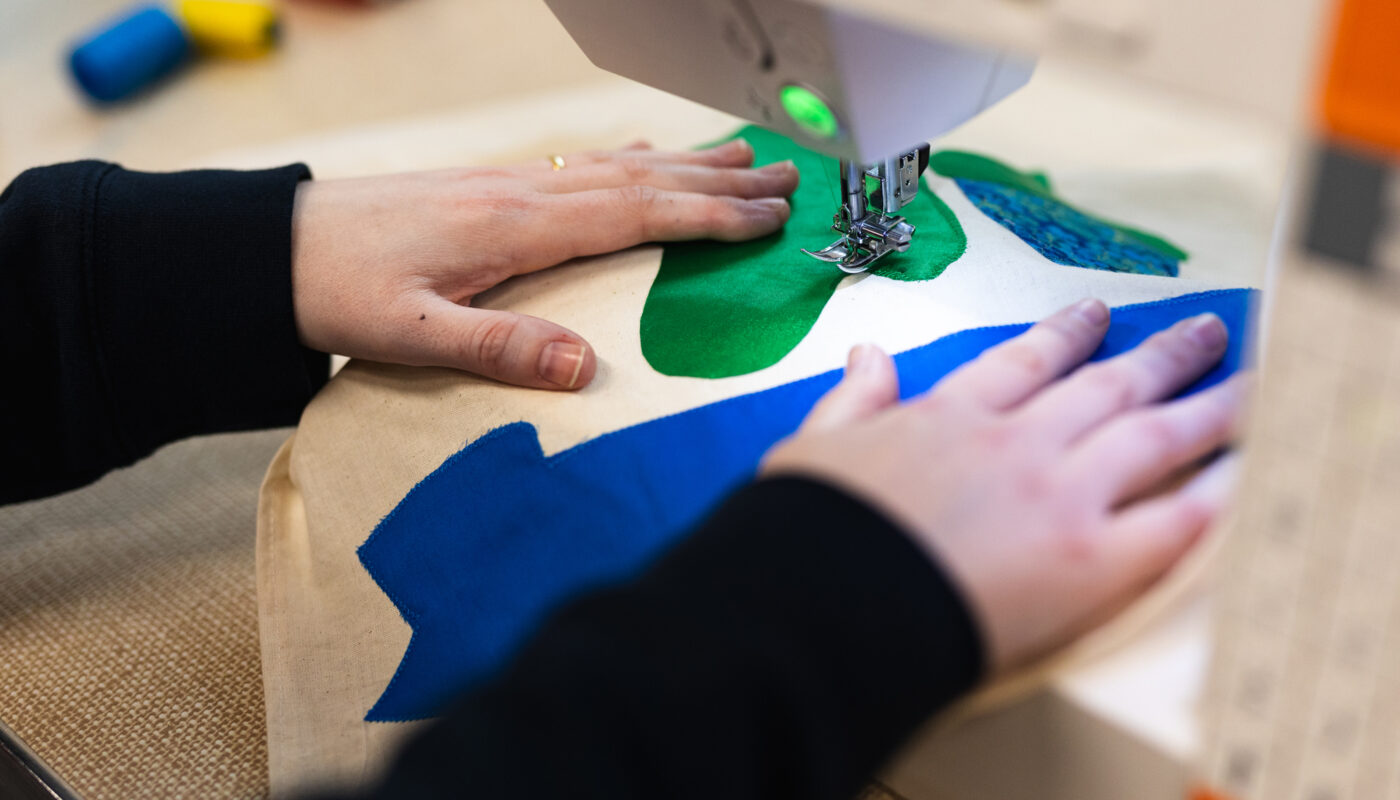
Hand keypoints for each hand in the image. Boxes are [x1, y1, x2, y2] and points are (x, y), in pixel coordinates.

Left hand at [290, 140, 796, 388]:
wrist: (275, 247)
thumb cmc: (340, 292)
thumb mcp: (412, 335)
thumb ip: (499, 349)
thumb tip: (586, 370)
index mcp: (518, 227)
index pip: (637, 213)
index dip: (710, 215)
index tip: (771, 216)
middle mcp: (525, 192)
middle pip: (644, 179)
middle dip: (722, 181)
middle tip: (790, 179)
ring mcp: (509, 183)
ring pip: (619, 165)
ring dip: (689, 163)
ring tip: (746, 155)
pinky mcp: (490, 188)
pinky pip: (583, 166)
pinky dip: (632, 159)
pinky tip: (647, 156)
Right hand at [762, 299, 1244, 672]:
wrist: (824, 600)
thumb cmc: (810, 536)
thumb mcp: (814, 448)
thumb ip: (852, 399)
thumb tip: (868, 355)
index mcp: (951, 416)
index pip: (1025, 359)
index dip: (1068, 333)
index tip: (1094, 315)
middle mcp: (1016, 442)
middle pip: (1108, 384)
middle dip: (1162, 354)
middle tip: (1202, 332)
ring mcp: (1059, 494)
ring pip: (1154, 434)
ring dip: (1210, 403)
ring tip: (1250, 382)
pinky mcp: (1089, 559)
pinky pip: (1174, 519)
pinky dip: (1218, 495)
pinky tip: (1247, 475)